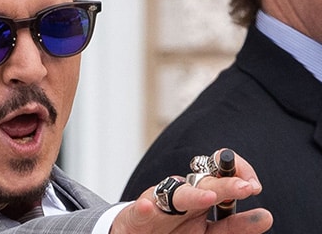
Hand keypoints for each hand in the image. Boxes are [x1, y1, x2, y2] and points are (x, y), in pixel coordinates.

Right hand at [110, 150, 272, 233]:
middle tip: (248, 188)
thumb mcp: (208, 232)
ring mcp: (159, 206)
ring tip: (210, 197)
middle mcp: (181, 198)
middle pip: (204, 187)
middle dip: (226, 186)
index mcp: (200, 200)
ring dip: (192, 196)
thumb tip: (266, 216)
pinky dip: (143, 209)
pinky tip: (147, 206)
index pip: (221, 179)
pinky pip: (139, 212)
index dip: (237, 175)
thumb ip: (233, 225)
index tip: (255, 186)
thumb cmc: (172, 231)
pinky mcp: (136, 218)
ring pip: (175, 197)